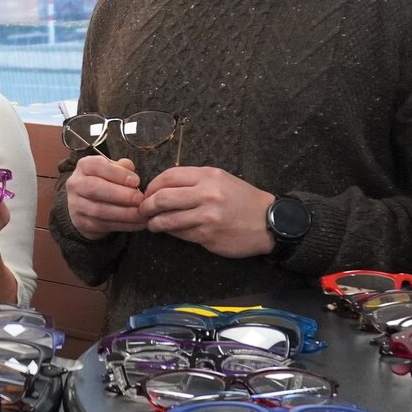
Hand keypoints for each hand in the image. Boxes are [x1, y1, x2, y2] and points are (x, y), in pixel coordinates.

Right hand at [63, 155, 146, 241]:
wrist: (86, 205)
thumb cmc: (105, 182)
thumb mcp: (112, 170)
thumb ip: (121, 167)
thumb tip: (129, 167)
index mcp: (83, 166)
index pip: (97, 166)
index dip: (118, 174)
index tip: (136, 181)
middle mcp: (75, 184)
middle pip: (94, 188)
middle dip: (121, 195)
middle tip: (140, 199)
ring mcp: (76, 205)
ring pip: (99, 210)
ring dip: (124, 213)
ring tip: (142, 213)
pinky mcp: (82, 223)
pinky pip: (103, 225)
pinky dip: (124, 225)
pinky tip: (138, 223)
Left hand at [139, 166, 275, 258]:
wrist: (269, 222)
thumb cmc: (242, 200)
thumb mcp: (221, 180)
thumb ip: (194, 180)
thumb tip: (162, 186)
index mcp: (208, 176)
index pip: (169, 176)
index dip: (152, 185)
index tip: (147, 192)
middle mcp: (207, 194)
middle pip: (162, 198)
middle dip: (146, 205)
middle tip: (142, 210)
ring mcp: (207, 217)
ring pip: (168, 220)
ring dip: (154, 223)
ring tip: (151, 224)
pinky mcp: (208, 236)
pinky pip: (180, 234)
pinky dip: (171, 233)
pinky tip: (170, 231)